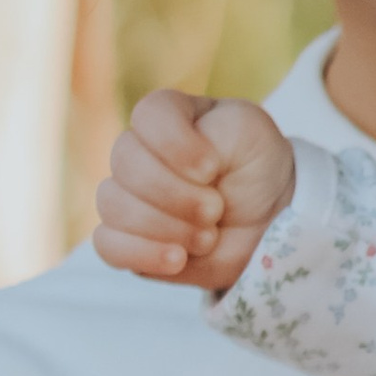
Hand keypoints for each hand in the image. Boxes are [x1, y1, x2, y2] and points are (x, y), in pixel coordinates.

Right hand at [95, 90, 295, 287]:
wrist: (267, 221)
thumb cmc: (257, 167)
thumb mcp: (251, 132)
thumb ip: (219, 132)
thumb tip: (186, 174)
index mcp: (166, 116)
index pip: (148, 116)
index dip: (176, 145)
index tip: (211, 169)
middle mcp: (139, 151)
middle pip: (126, 164)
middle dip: (177, 195)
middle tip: (216, 210)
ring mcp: (128, 195)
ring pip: (114, 206)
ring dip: (167, 227)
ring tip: (208, 237)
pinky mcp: (127, 238)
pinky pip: (108, 245)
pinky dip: (143, 254)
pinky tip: (178, 259)